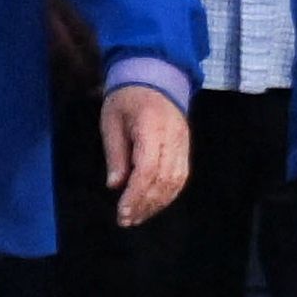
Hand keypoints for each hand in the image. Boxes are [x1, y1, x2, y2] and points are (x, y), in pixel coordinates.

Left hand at [104, 84, 194, 228]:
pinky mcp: (185, 146)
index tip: (121, 212)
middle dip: (145, 204)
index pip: (147, 169)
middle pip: (164, 179)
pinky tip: (154, 203)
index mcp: (151, 129)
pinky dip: (169, 193)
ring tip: (138, 216)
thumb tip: (115, 185)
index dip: (135, 195)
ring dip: (158, 202)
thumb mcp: (111, 122)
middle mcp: (172, 138)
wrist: (156, 76)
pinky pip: (182, 175)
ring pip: (176, 180)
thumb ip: (115, 154)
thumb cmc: (127, 99)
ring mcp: (183, 142)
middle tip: (126, 220)